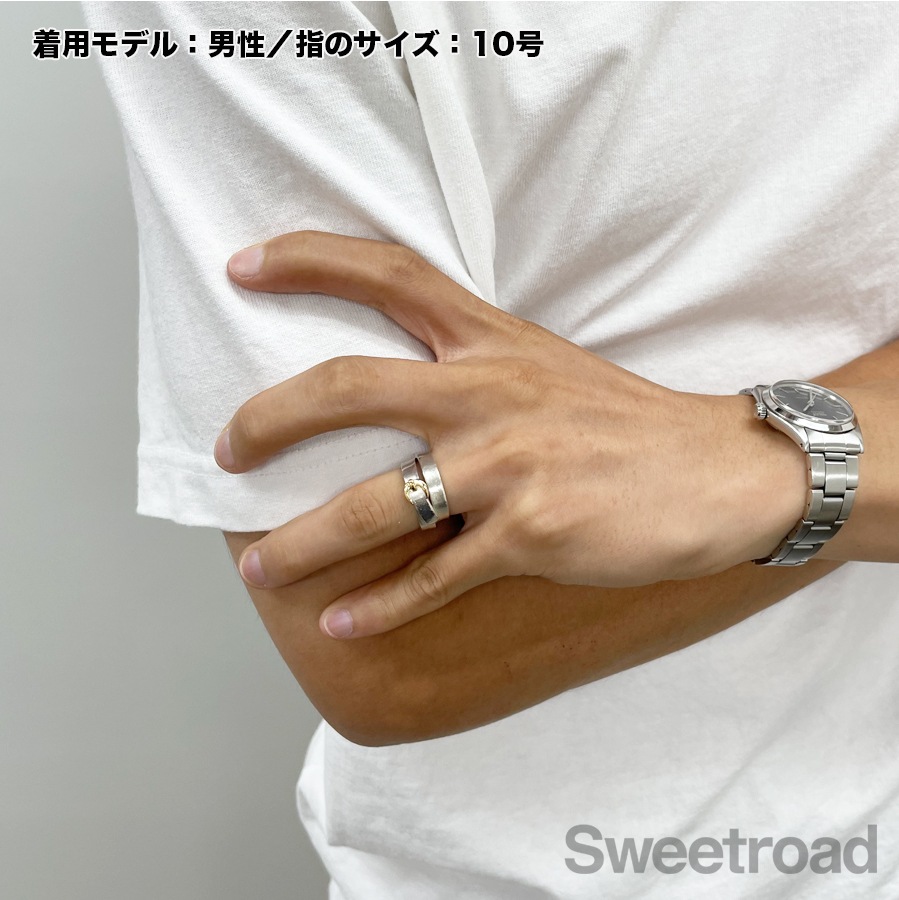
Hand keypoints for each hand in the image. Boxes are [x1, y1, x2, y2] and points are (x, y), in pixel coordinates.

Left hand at [216, 231, 807, 638]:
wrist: (720, 472)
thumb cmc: (625, 423)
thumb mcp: (545, 368)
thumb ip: (472, 371)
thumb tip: (394, 401)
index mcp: (492, 341)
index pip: (390, 273)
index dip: (311, 259)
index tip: (245, 264)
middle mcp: (489, 391)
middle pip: (348, 386)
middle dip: (270, 419)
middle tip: (228, 450)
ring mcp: (507, 464)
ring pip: (373, 503)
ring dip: (302, 541)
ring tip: (257, 566)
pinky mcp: (531, 532)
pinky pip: (432, 576)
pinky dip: (379, 605)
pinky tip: (342, 624)